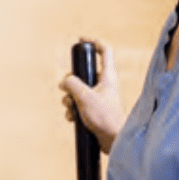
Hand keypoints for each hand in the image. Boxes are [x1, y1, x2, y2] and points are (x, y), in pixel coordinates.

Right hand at [60, 39, 123, 153]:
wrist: (114, 139)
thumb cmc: (105, 117)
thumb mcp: (85, 98)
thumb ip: (72, 85)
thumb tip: (64, 81)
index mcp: (108, 75)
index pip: (105, 51)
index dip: (94, 42)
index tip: (81, 40)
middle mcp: (105, 83)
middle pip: (84, 73)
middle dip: (71, 82)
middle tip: (66, 89)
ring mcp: (100, 96)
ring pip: (78, 90)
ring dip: (69, 99)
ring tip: (72, 109)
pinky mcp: (96, 108)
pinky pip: (79, 104)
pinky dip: (73, 109)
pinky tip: (73, 118)